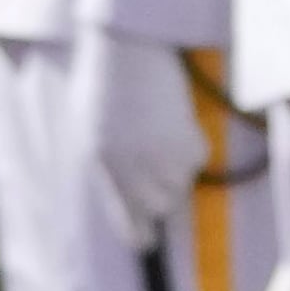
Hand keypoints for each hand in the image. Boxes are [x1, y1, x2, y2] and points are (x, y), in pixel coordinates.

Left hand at [78, 27, 206, 235]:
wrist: (129, 48)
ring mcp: (157, 162)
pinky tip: (174, 117)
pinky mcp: (185, 147)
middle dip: (164, 191)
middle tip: (161, 165)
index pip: (123, 219)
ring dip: (176, 162)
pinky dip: (192, 141)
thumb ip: (108, 160)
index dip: (139, 233)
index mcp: (98, 165)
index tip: (148, 241)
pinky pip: (198, 157)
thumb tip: (128, 193)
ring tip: (161, 127)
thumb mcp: (91, 125)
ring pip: (181, 182)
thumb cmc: (107, 81)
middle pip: (159, 207)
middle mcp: (127, 172)